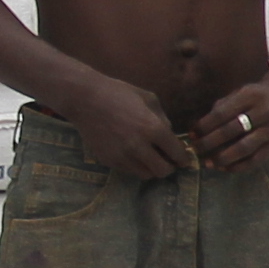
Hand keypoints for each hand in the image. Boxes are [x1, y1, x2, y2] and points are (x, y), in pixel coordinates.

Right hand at [60, 68, 202, 184]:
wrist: (85, 99)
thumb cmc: (118, 93)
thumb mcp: (148, 98)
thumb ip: (163, 118)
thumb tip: (170, 135)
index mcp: (153, 128)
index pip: (177, 153)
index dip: (184, 158)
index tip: (183, 158)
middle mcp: (139, 146)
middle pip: (163, 171)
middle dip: (169, 167)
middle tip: (167, 160)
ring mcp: (122, 156)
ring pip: (146, 175)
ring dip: (151, 168)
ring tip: (149, 157)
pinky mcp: (109, 161)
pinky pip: (129, 170)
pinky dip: (135, 165)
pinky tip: (132, 153)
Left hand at [190, 75, 268, 173]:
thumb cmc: (253, 98)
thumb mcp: (238, 94)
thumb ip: (219, 108)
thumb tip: (196, 129)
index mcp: (250, 96)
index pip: (222, 112)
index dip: (205, 125)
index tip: (192, 134)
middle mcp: (263, 112)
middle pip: (232, 130)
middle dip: (210, 142)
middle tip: (196, 150)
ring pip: (244, 147)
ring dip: (223, 157)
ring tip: (207, 163)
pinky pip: (255, 159)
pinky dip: (238, 166)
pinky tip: (224, 168)